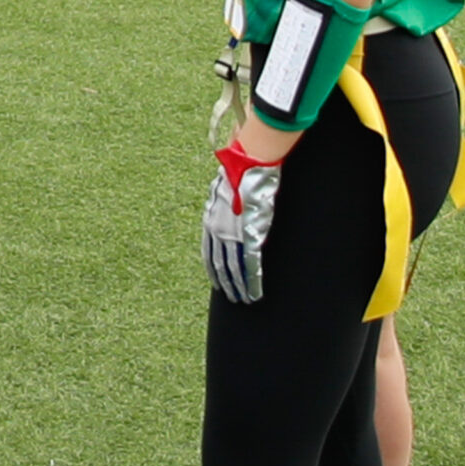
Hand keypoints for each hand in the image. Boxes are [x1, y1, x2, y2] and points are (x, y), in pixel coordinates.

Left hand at [201, 139, 281, 304]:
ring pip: (234, 269)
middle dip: (226, 284)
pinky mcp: (250, 235)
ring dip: (239, 288)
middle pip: (220, 265)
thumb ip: (226, 204)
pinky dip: (253, 281)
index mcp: (211, 221)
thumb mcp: (226, 189)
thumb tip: (231, 205)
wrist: (248, 164)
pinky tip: (255, 293)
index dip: (214, 270)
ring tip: (245, 301)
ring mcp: (233, 234)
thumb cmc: (240, 171)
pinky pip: (250, 265)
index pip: (209, 253)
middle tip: (232, 299)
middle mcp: (218, 230)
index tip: (218, 284)